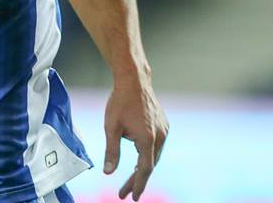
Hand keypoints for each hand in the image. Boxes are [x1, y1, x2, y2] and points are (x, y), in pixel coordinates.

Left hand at [103, 75, 168, 200]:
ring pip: (154, 155)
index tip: (133, 197)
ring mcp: (164, 130)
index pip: (144, 169)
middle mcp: (160, 136)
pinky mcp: (163, 125)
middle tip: (125, 193)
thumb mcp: (111, 127)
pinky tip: (139, 159)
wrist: (134, 80)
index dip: (138, 184)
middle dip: (137, 180)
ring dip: (142, 168)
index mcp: (148, 139)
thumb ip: (111, 151)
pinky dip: (147, 155)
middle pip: (150, 165)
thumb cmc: (120, 101)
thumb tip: (108, 172)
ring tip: (130, 180)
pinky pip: (156, 145)